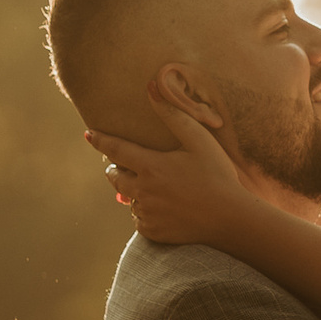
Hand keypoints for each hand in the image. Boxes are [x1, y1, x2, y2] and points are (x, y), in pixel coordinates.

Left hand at [85, 83, 251, 244]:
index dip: (100, 140)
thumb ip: (173, 115)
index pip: (115, 150)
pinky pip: (139, 219)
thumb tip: (152, 86)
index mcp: (151, 166)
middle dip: (117, 168)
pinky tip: (164, 208)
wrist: (231, 218)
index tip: (89, 135)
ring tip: (156, 188)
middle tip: (129, 165)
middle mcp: (143, 191)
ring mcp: (147, 213)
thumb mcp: (199, 140)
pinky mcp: (153, 232)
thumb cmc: (218, 175)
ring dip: (135, 191)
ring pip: (128, 199)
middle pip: (115, 176)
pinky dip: (146, 212)